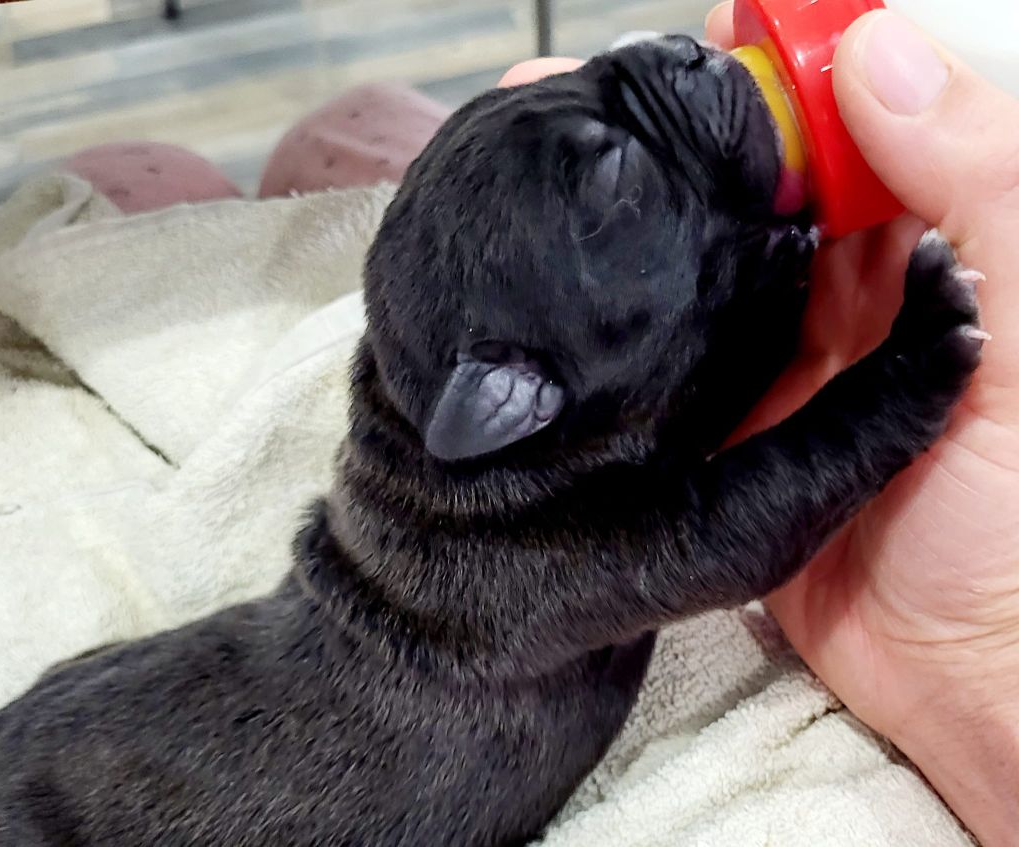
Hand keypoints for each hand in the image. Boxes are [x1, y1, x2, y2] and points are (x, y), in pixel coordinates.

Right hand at [503, 7, 1018, 839]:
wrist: (974, 677)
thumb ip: (988, 182)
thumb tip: (883, 48)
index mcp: (948, 251)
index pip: (868, 124)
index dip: (804, 64)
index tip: (724, 29)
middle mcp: (864, 296)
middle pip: (778, 184)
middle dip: (708, 128)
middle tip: (615, 89)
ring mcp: (790, 361)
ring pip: (720, 260)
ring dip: (661, 208)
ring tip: (576, 154)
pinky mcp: (733, 428)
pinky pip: (683, 353)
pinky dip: (641, 311)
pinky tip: (587, 277)